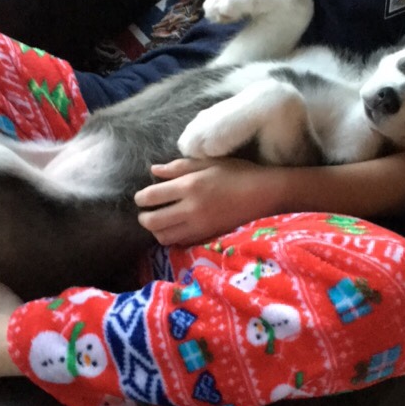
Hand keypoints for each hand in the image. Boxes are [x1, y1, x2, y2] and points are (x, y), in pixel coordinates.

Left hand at [134, 156, 285, 245]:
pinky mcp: (208, 236)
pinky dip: (173, 237)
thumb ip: (179, 167)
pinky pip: (181, 242)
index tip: (141, 197)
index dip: (140, 198)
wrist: (264, 194)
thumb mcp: (208, 162)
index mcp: (189, 186)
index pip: (151, 197)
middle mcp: (191, 209)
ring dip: (157, 230)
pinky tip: (177, 228)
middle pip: (152, 222)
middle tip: (146, 212)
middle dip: (143, 218)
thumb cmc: (238, 173)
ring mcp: (200, 226)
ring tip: (161, 221)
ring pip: (164, 237)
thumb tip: (154, 171)